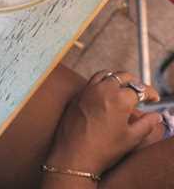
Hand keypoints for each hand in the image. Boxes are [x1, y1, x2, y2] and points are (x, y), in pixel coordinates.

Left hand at [45, 70, 162, 176]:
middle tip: (140, 93)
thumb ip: (147, 124)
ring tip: (123, 89)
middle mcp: (103, 89)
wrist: (74, 154)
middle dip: (134, 83)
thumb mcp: (131, 138)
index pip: (140, 89)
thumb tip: (156, 116)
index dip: (150, 93)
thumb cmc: (103, 148)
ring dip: (116, 78)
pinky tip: (105, 94)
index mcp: (120, 99)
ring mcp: (87, 90)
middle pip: (122, 76)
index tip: (154, 99)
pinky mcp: (77, 94)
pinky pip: (91, 81)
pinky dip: (101, 82)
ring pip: (105, 74)